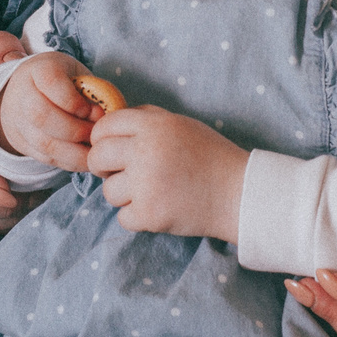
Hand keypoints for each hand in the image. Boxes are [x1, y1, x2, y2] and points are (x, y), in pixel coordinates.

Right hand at [0, 51, 104, 173]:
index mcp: (38, 69)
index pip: (50, 82)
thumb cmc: (61, 81)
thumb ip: (93, 90)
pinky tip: (85, 159)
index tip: (93, 110)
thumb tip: (109, 115)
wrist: (24, 90)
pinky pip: (45, 157)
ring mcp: (18, 120)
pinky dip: (69, 162)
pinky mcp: (21, 142)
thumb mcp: (76, 74)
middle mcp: (22, 94)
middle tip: (95, 134)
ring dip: (74, 152)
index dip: (74, 101)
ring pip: (43, 142)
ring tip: (95, 152)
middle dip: (74, 129)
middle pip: (41, 115)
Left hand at [86, 105, 245, 241]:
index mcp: (153, 126)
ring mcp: (146, 185)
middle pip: (97, 157)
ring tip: (149, 192)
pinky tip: (157, 208)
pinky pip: (122, 217)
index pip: (104, 127)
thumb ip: (145, 119)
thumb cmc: (209, 156)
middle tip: (118, 173)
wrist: (238, 192)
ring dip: (123, 194)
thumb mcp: (180, 124)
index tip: (110, 149)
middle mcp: (145, 151)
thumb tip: (109, 125)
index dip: (102, 139)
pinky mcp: (150, 214)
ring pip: (108, 191)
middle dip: (102, 167)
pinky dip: (137, 217)